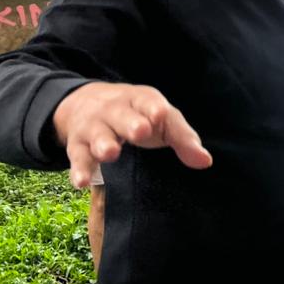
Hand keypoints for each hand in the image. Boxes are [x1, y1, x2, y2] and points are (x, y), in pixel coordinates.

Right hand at [52, 82, 211, 188]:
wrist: (85, 102)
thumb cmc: (136, 114)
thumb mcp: (159, 119)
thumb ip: (182, 138)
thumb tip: (205, 162)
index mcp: (139, 100)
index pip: (148, 101)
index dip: (153, 108)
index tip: (160, 115)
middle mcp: (114, 109)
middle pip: (121, 114)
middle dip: (130, 122)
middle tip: (141, 131)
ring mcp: (94, 126)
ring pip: (98, 133)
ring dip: (104, 143)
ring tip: (110, 153)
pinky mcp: (77, 145)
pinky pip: (78, 157)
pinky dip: (80, 169)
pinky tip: (82, 182)